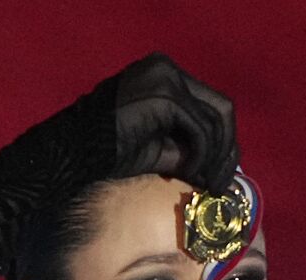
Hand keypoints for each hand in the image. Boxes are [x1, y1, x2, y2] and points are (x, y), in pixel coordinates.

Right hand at [110, 52, 238, 195]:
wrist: (78, 152)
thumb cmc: (111, 154)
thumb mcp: (159, 151)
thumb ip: (189, 152)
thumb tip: (218, 172)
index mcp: (165, 77)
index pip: (212, 105)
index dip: (223, 143)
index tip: (219, 176)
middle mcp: (168, 69)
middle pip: (222, 108)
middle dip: (227, 150)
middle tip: (221, 184)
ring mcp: (167, 77)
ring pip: (216, 118)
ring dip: (216, 157)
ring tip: (205, 183)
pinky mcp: (165, 95)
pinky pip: (201, 128)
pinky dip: (201, 155)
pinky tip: (188, 171)